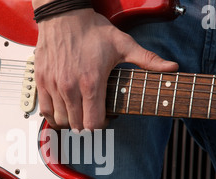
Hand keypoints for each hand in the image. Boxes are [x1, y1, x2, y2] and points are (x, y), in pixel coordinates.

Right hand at [33, 7, 178, 130]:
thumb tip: (172, 68)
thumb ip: (148, 60)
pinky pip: (45, 111)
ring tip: (78, 112)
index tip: (104, 118)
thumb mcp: (123, 44)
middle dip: (86, 125)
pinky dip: (53, 115)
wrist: (64, 15)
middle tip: (91, 115)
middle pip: (77, 126)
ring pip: (61, 121)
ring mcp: (54, 86)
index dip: (102, 125)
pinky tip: (62, 109)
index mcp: (92, 83)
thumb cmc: (92, 30)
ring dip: (71, 121)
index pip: (94, 124)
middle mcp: (70, 88)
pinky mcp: (42, 81)